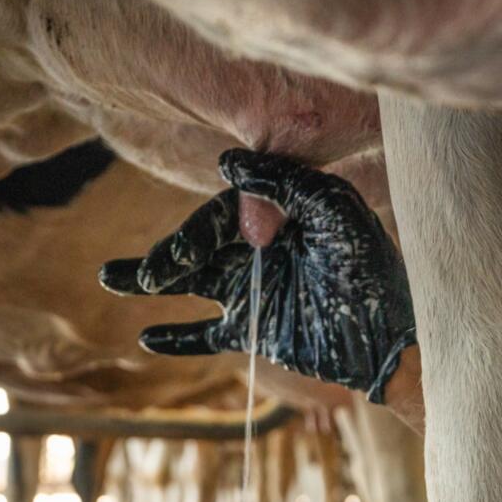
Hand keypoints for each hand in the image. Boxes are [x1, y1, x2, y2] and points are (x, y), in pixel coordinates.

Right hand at [99, 149, 416, 403]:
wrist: (390, 338)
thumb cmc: (371, 268)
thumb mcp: (335, 212)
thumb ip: (285, 184)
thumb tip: (226, 163)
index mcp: (278, 214)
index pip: (224, 213)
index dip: (202, 229)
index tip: (194, 244)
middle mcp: (261, 248)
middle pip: (201, 245)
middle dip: (169, 257)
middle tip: (142, 273)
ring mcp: (255, 289)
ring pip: (192, 281)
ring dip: (152, 280)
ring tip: (111, 277)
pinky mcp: (255, 331)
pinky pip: (207, 334)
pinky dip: (178, 336)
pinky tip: (147, 337)